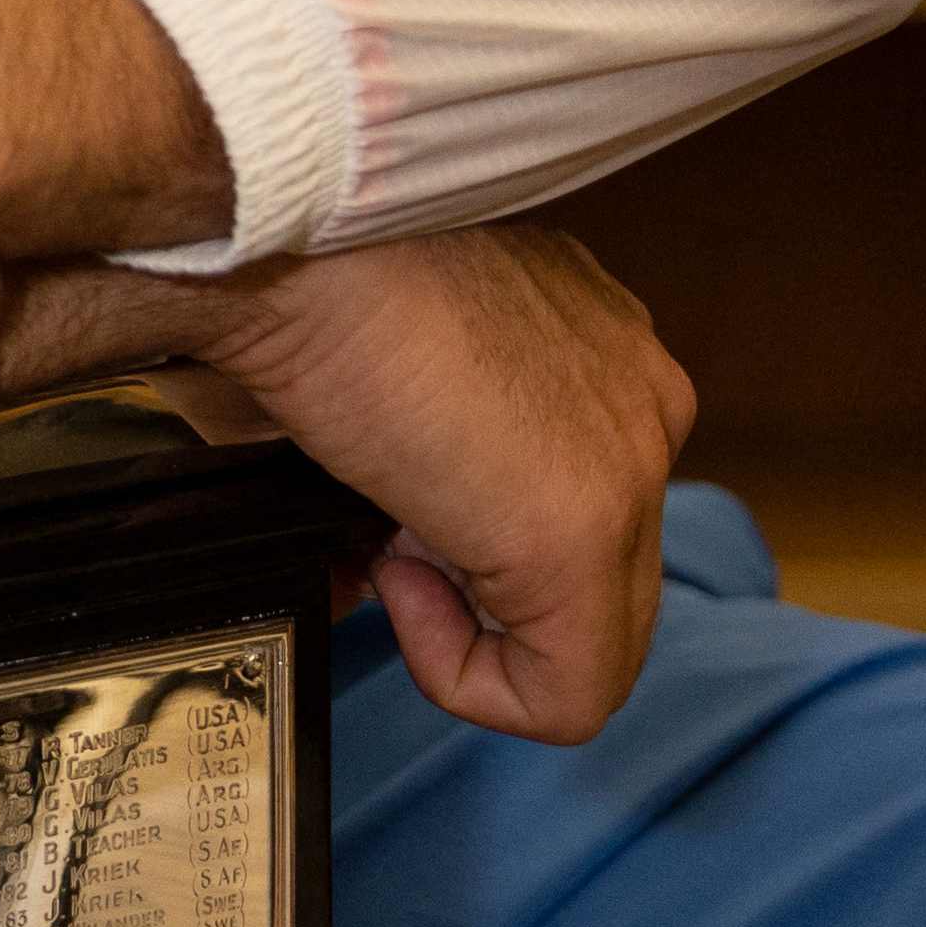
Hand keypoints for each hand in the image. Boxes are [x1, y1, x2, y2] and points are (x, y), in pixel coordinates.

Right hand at [5, 224, 693, 742]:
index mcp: (601, 347)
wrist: (282, 234)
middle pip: (598, 580)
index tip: (385, 508)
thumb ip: (423, 453)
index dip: (468, 543)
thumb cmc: (301, 270)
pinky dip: (471, 680)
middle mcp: (643, 401)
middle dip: (479, 591)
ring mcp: (632, 462)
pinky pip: (570, 692)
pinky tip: (396, 586)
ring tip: (380, 539)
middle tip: (378, 537)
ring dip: (473, 625)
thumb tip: (377, 556)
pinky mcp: (585, 530)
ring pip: (592, 641)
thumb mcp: (393, 366)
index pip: (572, 502)